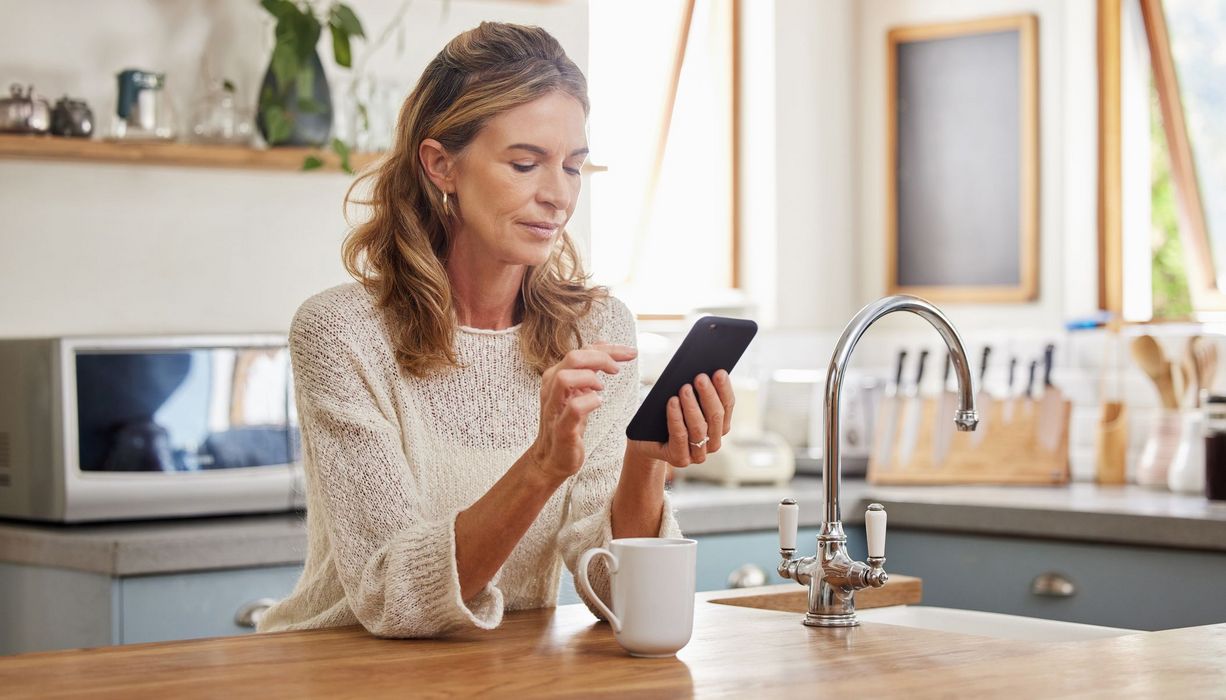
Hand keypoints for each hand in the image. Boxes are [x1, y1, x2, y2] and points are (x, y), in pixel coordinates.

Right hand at [529, 343, 637, 481]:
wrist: (552, 457)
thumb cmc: (568, 423)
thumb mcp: (579, 391)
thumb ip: (588, 369)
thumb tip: (605, 346)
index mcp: (556, 375)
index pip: (582, 351)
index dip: (609, 348)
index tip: (631, 353)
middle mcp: (551, 387)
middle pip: (573, 357)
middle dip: (601, 358)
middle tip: (617, 369)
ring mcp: (554, 407)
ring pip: (565, 377)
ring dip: (590, 377)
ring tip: (602, 387)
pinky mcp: (561, 428)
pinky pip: (574, 408)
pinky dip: (590, 402)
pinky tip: (599, 403)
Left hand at [627, 370, 735, 467]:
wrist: (644, 440)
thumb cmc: (666, 416)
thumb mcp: (682, 401)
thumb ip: (695, 391)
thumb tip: (702, 372)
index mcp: (720, 426)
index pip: (727, 406)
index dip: (724, 389)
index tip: (719, 372)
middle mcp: (713, 443)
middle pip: (715, 417)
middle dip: (708, 395)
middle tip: (700, 377)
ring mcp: (698, 454)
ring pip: (700, 428)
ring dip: (692, 406)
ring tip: (684, 388)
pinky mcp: (680, 459)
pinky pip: (680, 436)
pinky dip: (677, 417)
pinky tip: (672, 402)